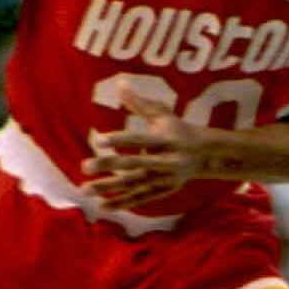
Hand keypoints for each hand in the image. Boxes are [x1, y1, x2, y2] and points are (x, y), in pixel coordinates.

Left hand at [80, 85, 200, 209]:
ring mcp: (165, 179)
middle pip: (134, 165)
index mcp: (166, 139)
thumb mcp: (162, 114)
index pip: (139, 139)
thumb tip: (119, 83)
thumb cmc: (177, 130)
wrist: (204, 155)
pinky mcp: (162, 191)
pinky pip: (139, 199)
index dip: (119, 140)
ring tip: (85, 189)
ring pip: (134, 185)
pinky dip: (121, 203)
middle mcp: (166, 161)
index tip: (98, 140)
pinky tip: (101, 206)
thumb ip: (139, 103)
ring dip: (108, 188)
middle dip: (109, 166)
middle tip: (84, 166)